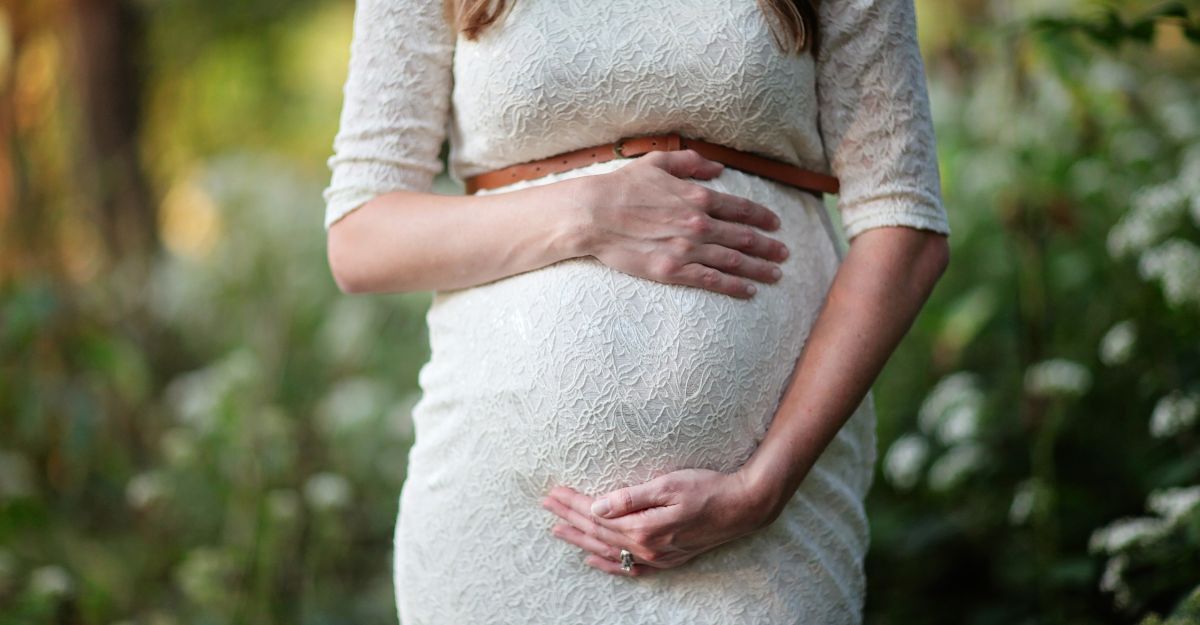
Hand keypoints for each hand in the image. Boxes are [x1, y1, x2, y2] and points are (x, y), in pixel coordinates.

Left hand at [540, 468, 772, 576]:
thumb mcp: (668, 485)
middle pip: (597, 532)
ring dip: (581, 539)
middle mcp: (646, 547)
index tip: (553, 492)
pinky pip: (629, 567)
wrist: (742, 507)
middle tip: (546, 505)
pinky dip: (608, 564)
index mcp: (643, 527)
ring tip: (558, 530)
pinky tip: (593, 559)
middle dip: (569, 518)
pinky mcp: (667, 559)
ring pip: (608, 549)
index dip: (573, 503)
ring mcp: (657, 556)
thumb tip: (597, 506)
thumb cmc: (707, 489)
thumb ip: (630, 498)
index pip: (596, 514)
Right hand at [574, 149, 790, 299]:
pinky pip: (712, 280)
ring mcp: (688, 249)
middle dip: (768, 246)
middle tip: (785, 253)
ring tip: (776, 275)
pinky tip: (749, 291)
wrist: (594, 214)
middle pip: (744, 237)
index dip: (762, 217)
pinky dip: (734, 286)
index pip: (740, 209)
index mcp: (697, 197)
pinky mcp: (673, 271)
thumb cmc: (621, 187)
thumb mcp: (657, 163)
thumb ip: (691, 163)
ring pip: (734, 261)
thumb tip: (718, 168)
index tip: (776, 224)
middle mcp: (699, 224)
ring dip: (759, 268)